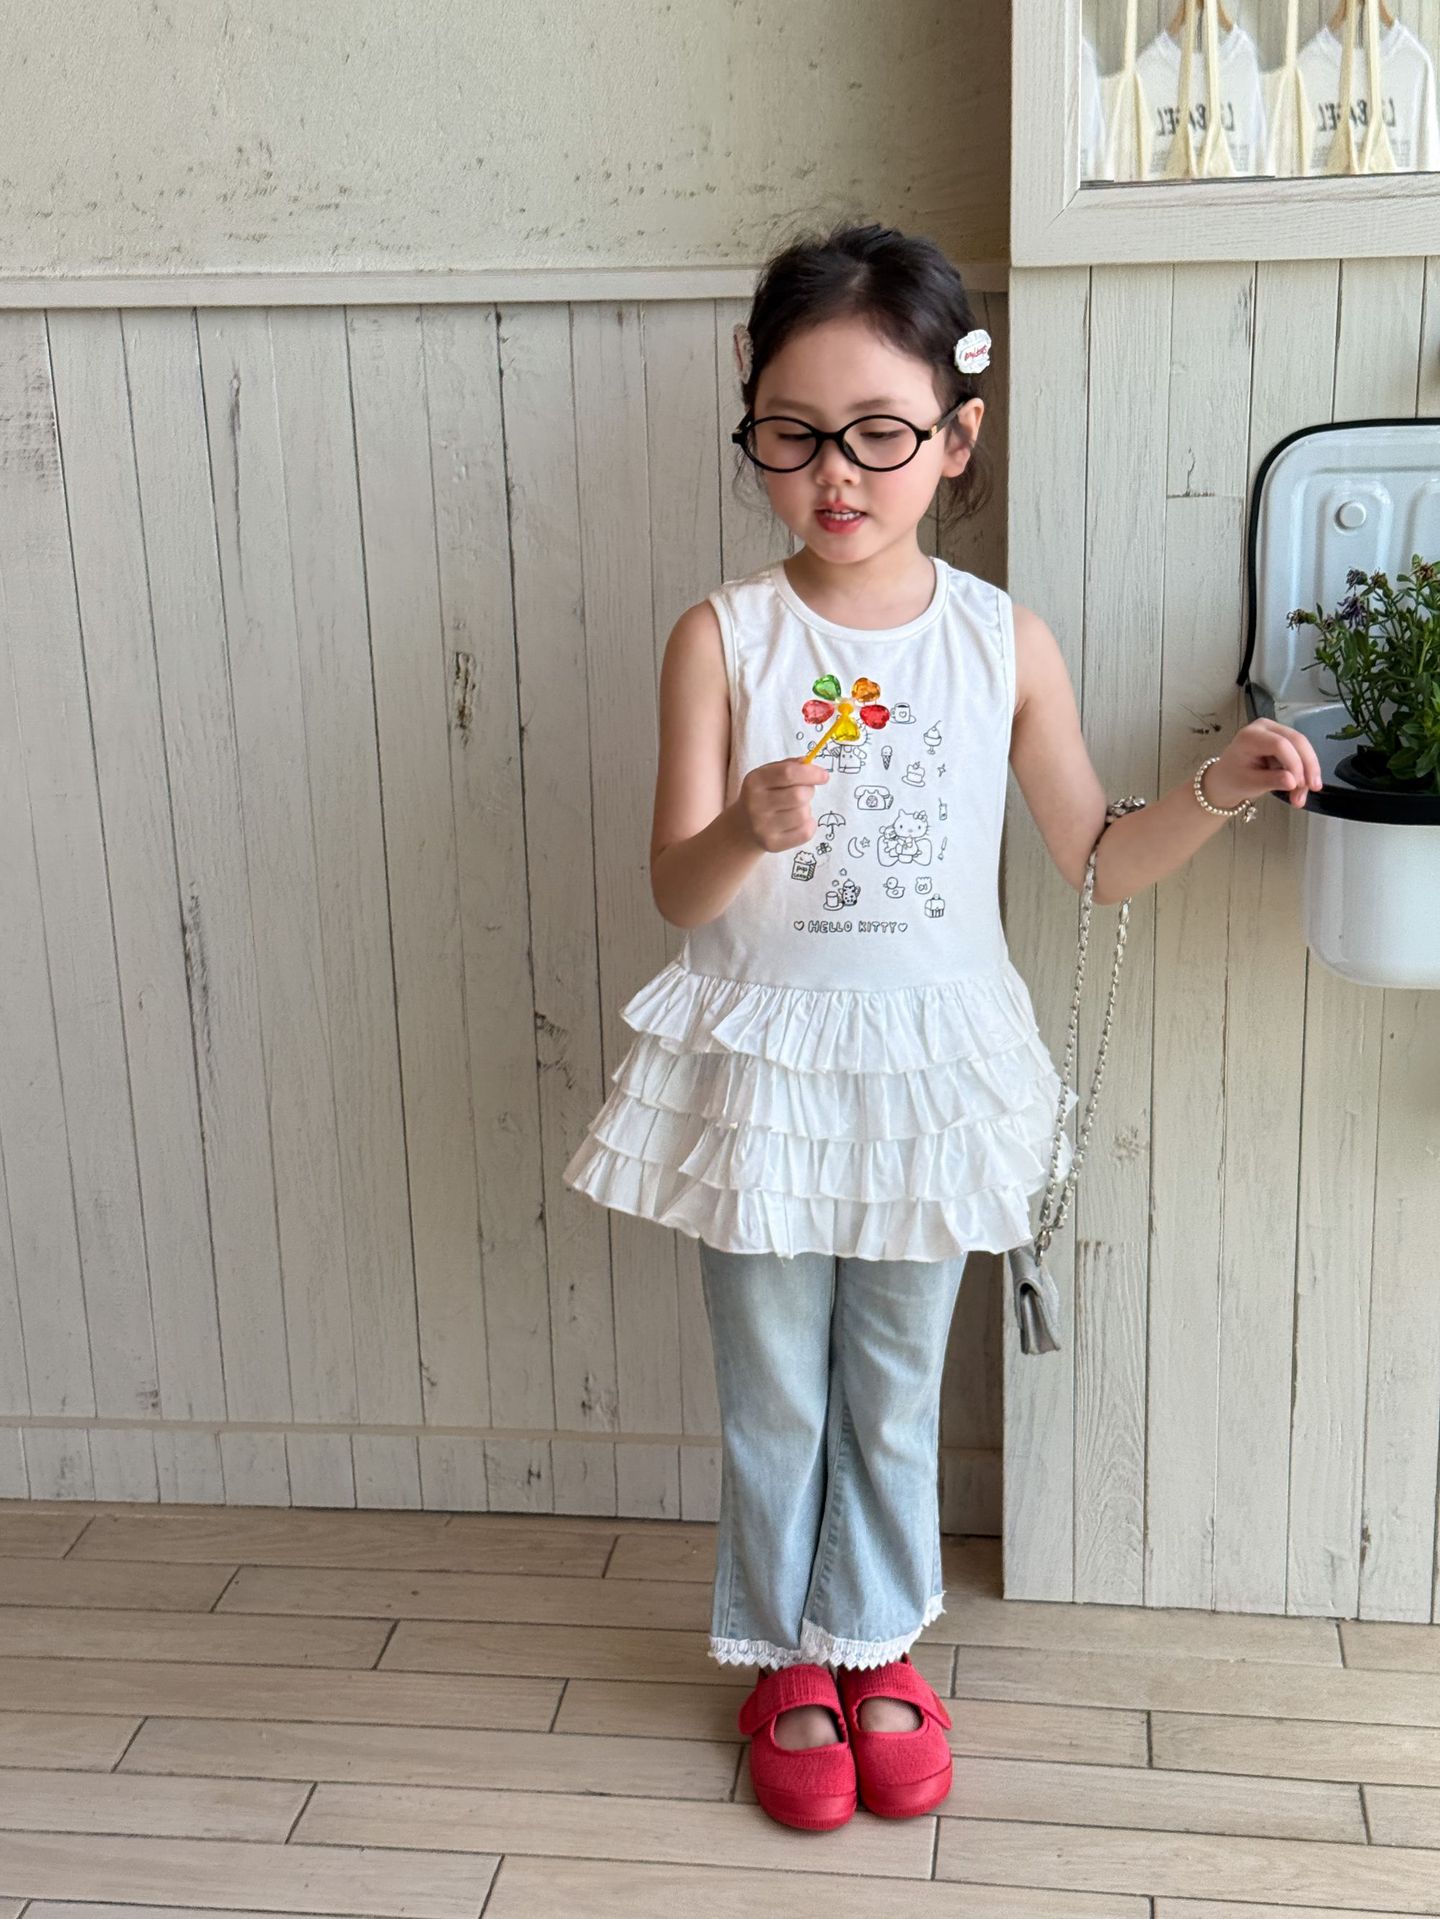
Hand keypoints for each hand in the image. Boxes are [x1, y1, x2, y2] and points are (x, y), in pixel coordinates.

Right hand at [736, 757, 830, 851]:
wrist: (743, 827)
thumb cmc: (763, 795)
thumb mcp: (768, 775)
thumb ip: (789, 766)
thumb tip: (809, 763)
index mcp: (754, 781)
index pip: (787, 773)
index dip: (810, 773)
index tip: (824, 776)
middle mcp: (755, 804)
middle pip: (798, 795)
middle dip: (809, 791)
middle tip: (805, 792)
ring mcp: (762, 827)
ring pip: (803, 814)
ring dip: (807, 809)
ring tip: (796, 808)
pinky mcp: (772, 844)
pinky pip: (805, 833)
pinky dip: (809, 825)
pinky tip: (798, 822)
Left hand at [1209, 720, 1323, 811]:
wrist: (1226, 780)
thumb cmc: (1233, 780)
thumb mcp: (1250, 784)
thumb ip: (1272, 781)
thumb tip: (1293, 782)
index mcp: (1250, 736)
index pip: (1280, 744)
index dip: (1294, 763)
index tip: (1298, 784)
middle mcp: (1264, 727)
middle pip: (1296, 741)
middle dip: (1308, 765)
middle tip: (1314, 788)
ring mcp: (1275, 731)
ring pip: (1302, 747)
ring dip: (1308, 771)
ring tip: (1302, 796)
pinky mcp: (1284, 739)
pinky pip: (1300, 753)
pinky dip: (1304, 772)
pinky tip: (1301, 789)